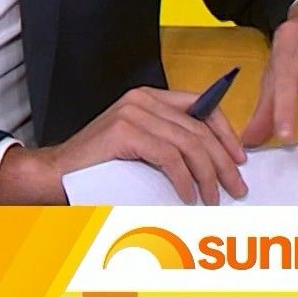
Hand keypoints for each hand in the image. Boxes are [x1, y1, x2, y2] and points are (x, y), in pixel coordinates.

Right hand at [0, 86, 247, 204]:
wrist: (57, 174)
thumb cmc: (100, 167)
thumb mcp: (142, 147)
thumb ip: (171, 143)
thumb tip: (216, 162)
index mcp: (148, 98)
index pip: (202, 106)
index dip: (226, 134)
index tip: (240, 160)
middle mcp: (141, 99)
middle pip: (200, 129)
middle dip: (224, 162)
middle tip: (236, 188)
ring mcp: (132, 113)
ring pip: (189, 144)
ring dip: (207, 176)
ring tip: (212, 198)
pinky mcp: (124, 131)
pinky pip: (169, 157)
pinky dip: (184, 180)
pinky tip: (188, 195)